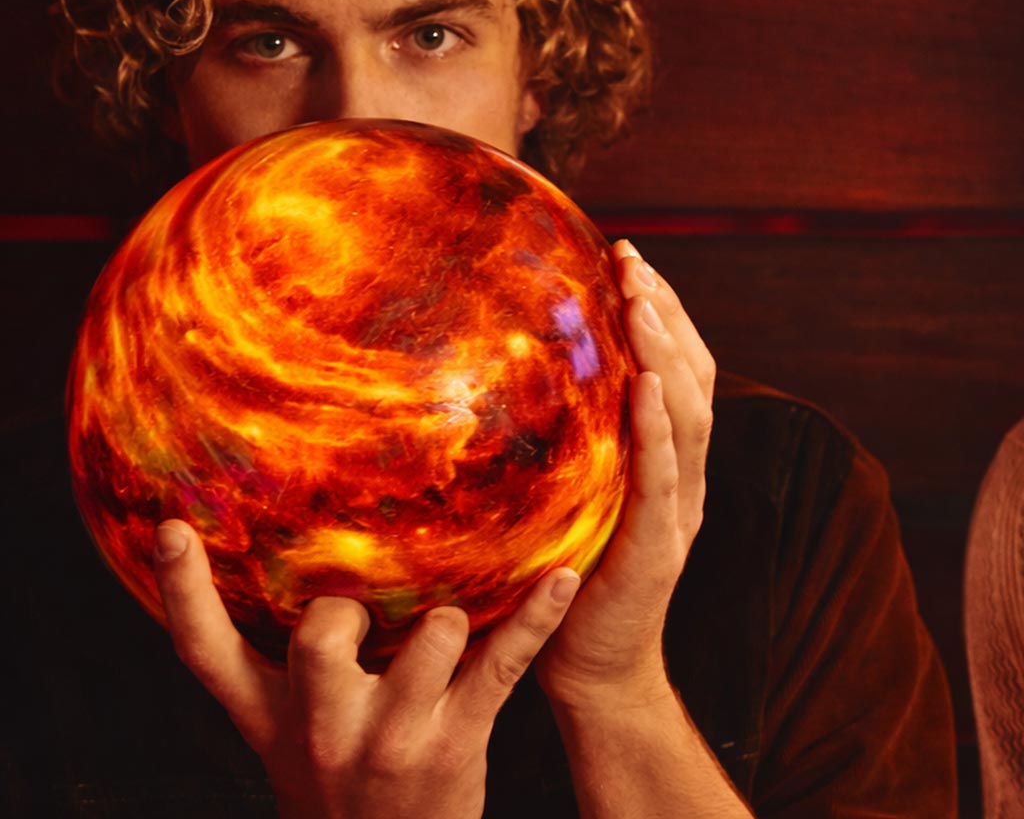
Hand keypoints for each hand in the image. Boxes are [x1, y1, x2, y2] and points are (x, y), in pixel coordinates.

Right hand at [153, 520, 579, 818]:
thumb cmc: (346, 783)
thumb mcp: (289, 738)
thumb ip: (282, 669)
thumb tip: (295, 571)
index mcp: (271, 720)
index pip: (205, 653)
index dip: (182, 590)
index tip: (171, 528)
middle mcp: (323, 728)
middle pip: (318, 637)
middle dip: (343, 609)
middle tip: (360, 608)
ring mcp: (394, 736)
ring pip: (428, 639)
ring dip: (446, 619)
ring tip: (450, 623)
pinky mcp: (458, 742)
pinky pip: (504, 662)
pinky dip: (538, 616)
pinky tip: (564, 577)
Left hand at [535, 240, 715, 715]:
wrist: (590, 673)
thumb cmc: (562, 588)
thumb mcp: (560, 502)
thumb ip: (553, 450)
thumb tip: (486, 384)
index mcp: (667, 464)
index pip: (678, 372)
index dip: (663, 314)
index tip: (629, 261)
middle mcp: (684, 478)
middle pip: (691, 378)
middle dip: (665, 312)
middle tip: (633, 260)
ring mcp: (678, 510)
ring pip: (686, 414)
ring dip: (666, 351)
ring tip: (641, 301)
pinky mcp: (658, 545)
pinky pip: (664, 475)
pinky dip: (658, 426)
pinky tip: (644, 385)